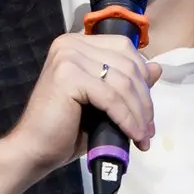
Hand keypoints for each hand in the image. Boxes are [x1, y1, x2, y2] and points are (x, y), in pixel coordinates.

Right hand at [0, 30, 163, 193]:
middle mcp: (71, 43)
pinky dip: (127, 118)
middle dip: (144, 100)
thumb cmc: (67, 128)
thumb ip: (127, 83)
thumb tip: (158, 68)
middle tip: (149, 129)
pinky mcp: (68, 75)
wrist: (35, 149)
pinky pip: (112, 97)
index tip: (148, 111)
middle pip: (128, 65)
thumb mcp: (105, 102)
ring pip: (123, 82)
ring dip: (139, 113)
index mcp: (78, 43)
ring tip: (143, 136)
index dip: (143, 79)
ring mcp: (68, 56)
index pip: (125, 49)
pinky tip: (132, 135)